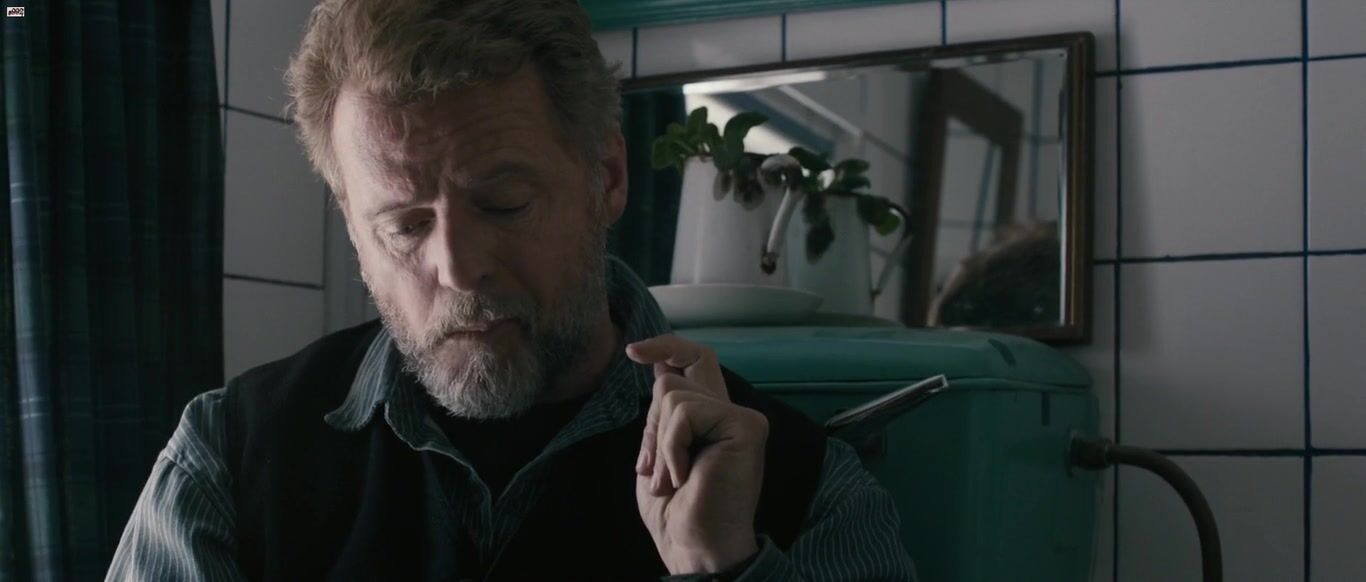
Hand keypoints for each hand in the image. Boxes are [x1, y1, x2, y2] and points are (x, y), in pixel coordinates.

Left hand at [627, 334, 767, 574]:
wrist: (694, 547)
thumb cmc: (675, 512)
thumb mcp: (657, 453)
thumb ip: (662, 415)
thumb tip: (659, 368)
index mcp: (711, 418)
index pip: (695, 362)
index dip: (665, 347)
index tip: (632, 352)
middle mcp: (729, 412)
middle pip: (683, 368)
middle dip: (652, 409)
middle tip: (652, 466)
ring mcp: (741, 417)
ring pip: (673, 395)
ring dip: (658, 443)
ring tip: (671, 479)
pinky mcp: (745, 425)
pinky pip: (685, 413)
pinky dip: (671, 448)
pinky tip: (684, 478)